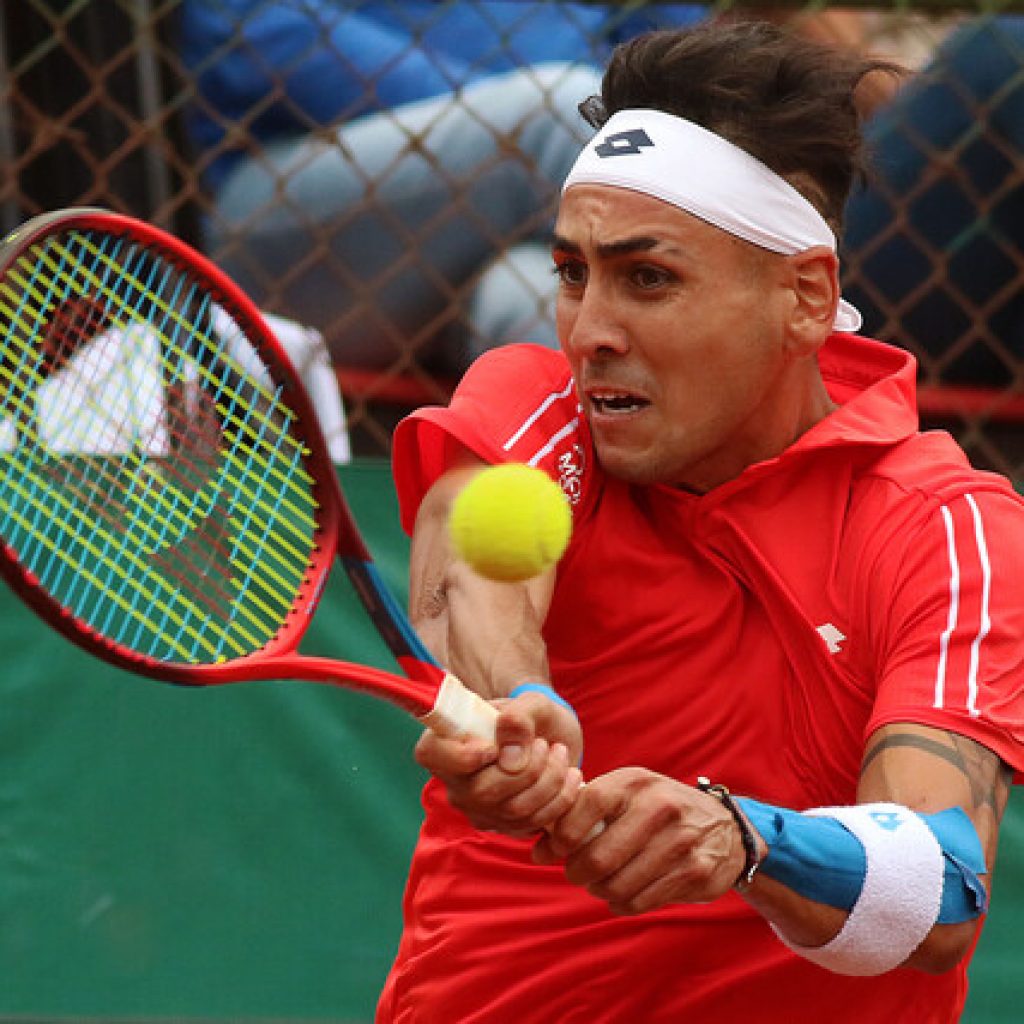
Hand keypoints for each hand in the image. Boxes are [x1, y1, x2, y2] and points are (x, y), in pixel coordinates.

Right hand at [414, 688, 583, 834]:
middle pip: (482, 791)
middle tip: (545, 744)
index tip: (493, 747)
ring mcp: (478, 809)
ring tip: (560, 753)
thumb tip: (512, 756)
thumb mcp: (530, 704)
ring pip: (513, 810)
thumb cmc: (530, 715)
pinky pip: (534, 823)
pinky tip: (569, 775)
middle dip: (527, 768)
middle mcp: (455, 782)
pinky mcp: (505, 826)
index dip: (460, 756)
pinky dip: (560, 798)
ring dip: (549, 780)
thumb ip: (519, 719)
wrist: (548, 735)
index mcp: (446, 741)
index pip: (431, 754)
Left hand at [533, 768, 747, 913]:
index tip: (553, 850)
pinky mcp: (696, 872)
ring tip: (600, 883)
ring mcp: (682, 841)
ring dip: (600, 890)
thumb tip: (537, 849)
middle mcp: (661, 806)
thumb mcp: (627, 794)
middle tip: (576, 872)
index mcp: (637, 781)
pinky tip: (622, 894)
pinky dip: (622, 904)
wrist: (726, 828)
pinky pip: (641, 902)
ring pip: (618, 885)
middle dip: (577, 872)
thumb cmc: (657, 809)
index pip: (589, 803)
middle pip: (600, 856)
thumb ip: (584, 812)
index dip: (563, 833)